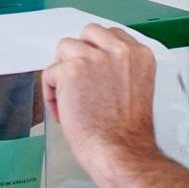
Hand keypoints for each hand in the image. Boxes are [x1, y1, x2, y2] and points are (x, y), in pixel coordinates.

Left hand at [42, 25, 156, 169]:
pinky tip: (64, 110)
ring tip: (71, 97)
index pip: (110, 34)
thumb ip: (119, 67)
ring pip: (65, 48)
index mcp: (139, 55)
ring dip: (63, 71)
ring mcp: (94, 58)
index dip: (97, 50)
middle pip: (87, 33)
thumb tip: (94, 62)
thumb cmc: (127, 133)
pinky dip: (51, 92)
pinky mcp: (72, 69)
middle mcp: (119, 51)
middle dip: (80, 53)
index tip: (93, 68)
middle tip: (80, 80)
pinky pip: (49, 72)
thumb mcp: (135, 87)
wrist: (122, 154)